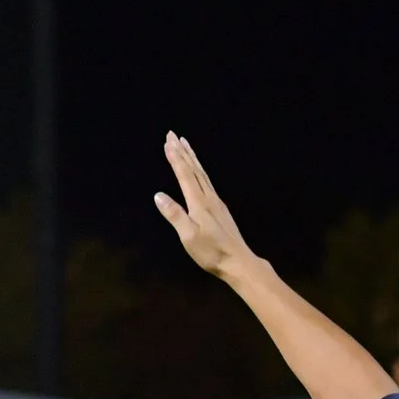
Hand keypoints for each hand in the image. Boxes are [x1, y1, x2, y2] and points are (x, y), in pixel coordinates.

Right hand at [153, 133, 258, 278]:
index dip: (176, 158)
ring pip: (202, 174)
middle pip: (194, 170)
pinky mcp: (221, 210)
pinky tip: (199, 172)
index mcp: (199, 203)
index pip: (185, 175)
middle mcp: (209, 198)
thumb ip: (175, 215)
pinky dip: (200, 171)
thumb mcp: (189, 236)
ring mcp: (217, 203)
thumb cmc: (213, 253)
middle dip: (182, 152)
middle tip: (173, 134)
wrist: (240, 263)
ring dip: (192, 158)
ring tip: (185, 145)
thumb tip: (159, 195)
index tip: (168, 141)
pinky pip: (207, 182)